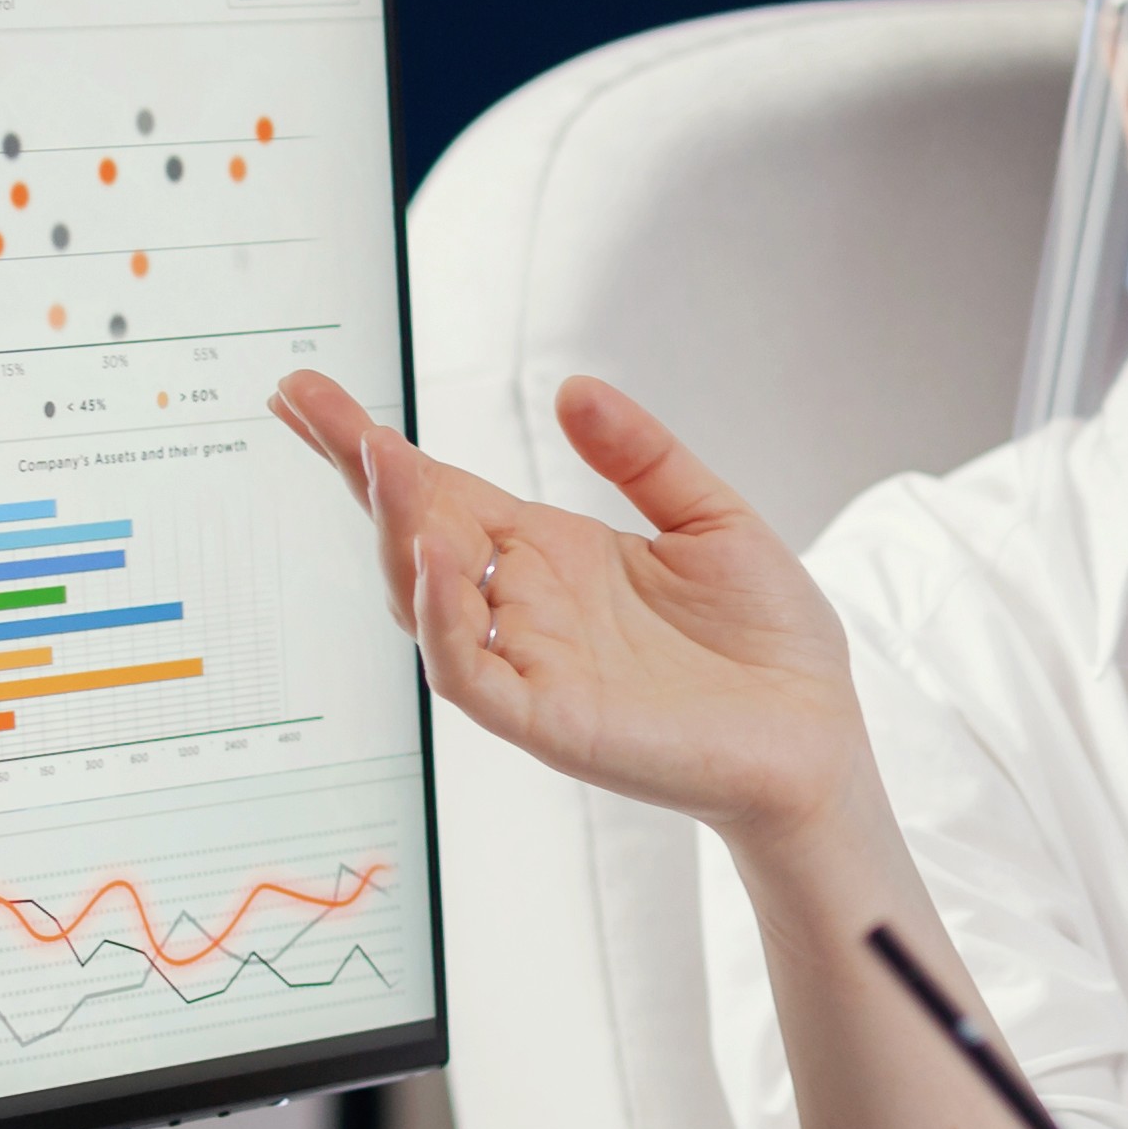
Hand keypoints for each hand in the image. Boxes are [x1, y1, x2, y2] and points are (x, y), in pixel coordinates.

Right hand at [269, 366, 866, 848]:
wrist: (821, 740)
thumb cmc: (768, 644)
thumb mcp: (711, 517)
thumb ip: (641, 455)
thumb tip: (573, 389)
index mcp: (552, 555)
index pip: (441, 489)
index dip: (371, 444)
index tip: (307, 391)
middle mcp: (525, 607)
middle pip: (412, 532)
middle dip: (357, 470)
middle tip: (307, 402)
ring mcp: (528, 663)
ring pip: (424, 597)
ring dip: (396, 528)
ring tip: (379, 457)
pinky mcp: (548, 718)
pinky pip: (468, 671)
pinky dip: (444, 616)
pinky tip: (438, 558)